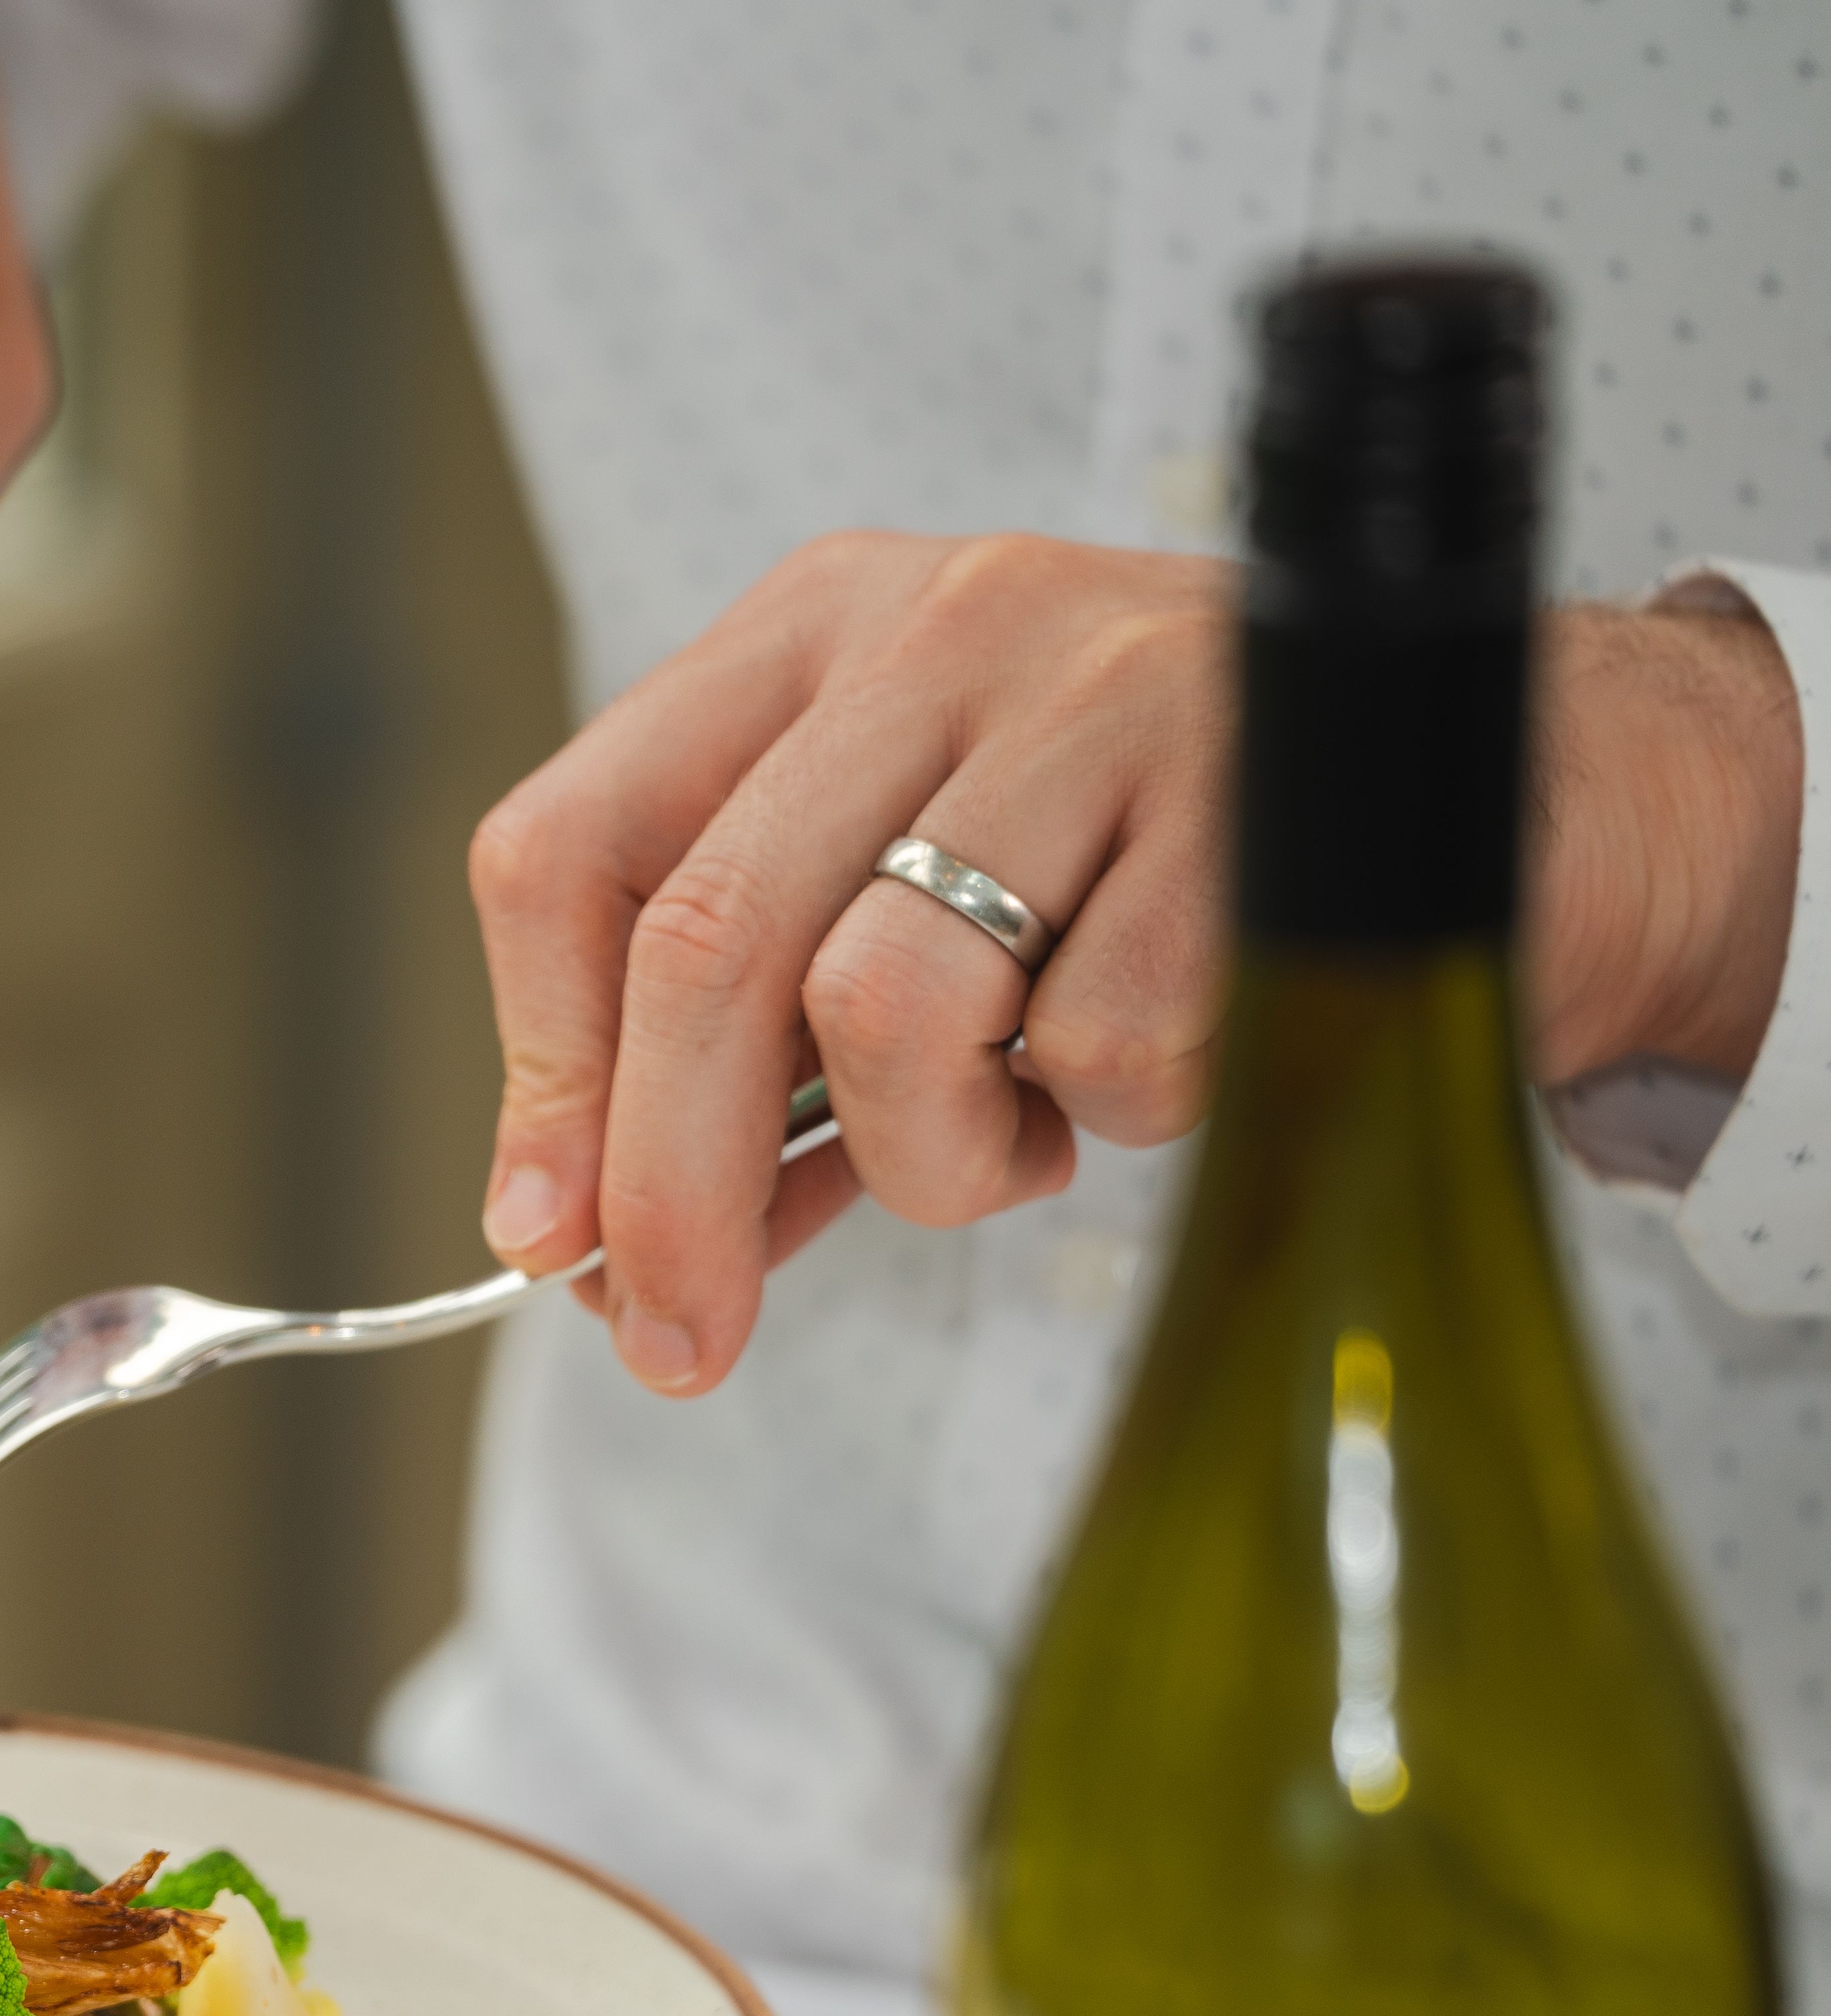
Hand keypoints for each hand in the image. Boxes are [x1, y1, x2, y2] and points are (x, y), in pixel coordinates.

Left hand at [465, 531, 1806, 1395]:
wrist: (1518, 799)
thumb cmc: (1167, 880)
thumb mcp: (917, 942)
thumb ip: (751, 1073)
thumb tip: (591, 1245)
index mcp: (812, 638)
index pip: (573, 849)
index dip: (543, 1067)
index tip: (550, 1234)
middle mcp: (940, 627)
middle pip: (704, 944)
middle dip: (667, 1188)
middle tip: (675, 1342)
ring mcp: (1102, 688)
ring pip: (887, 1003)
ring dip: (931, 1151)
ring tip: (1016, 1136)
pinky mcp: (1257, 784)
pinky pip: (1100, 1046)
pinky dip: (1111, 1118)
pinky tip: (1169, 1055)